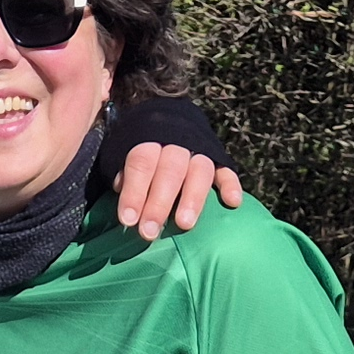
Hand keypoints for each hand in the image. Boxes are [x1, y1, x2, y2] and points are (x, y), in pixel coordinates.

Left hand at [119, 142, 245, 242]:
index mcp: (149, 139)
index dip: (134, 192)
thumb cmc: (142, 153)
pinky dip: (230, 186)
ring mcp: (201, 150)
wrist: (169, 121)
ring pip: (199, 171)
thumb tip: (120, 187)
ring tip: (184, 224)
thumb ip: (122, 170)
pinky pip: (227, 171)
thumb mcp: (123, 152)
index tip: (128, 220)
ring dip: (192, 198)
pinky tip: (232, 203)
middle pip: (170, 171)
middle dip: (159, 203)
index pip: (141, 164)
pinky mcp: (219, 159)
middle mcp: (177, 143)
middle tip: (149, 233)